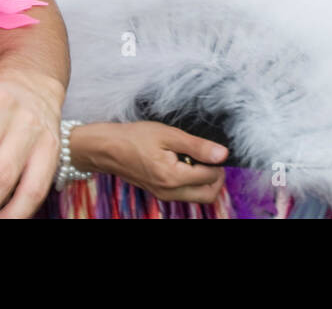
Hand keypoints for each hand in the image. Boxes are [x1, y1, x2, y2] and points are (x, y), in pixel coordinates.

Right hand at [72, 121, 228, 203]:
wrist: (107, 148)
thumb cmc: (135, 137)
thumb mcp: (168, 135)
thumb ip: (198, 146)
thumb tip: (223, 155)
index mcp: (174, 177)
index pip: (212, 176)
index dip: (217, 161)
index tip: (211, 148)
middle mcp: (170, 192)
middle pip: (209, 195)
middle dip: (216, 177)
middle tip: (209, 156)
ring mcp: (164, 195)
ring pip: (198, 196)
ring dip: (204, 181)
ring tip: (193, 158)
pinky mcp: (160, 193)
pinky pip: (185, 194)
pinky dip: (191, 182)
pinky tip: (182, 163)